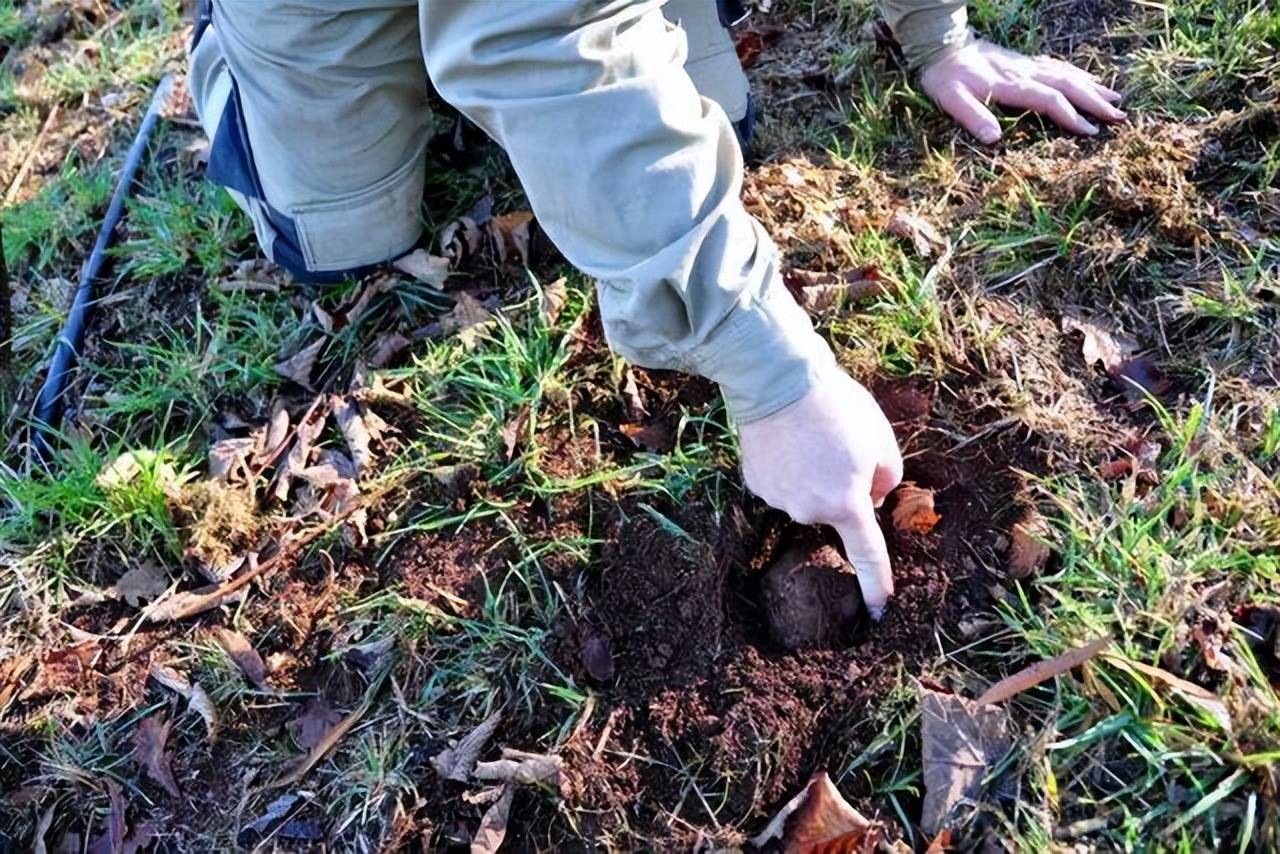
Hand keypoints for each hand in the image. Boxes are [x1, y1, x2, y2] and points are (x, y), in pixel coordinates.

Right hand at [739, 369, 903, 617]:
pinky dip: (789, 468)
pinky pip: (782, 483)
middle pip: (834, 512)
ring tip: (812, 437)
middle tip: (843, 448)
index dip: (876, 584)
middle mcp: (809, 511)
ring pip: (807, 497)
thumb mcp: (882, 440)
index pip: (867, 556)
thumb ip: (886, 479)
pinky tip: (788, 439)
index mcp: (846, 505)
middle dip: (843, 490)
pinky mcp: (755, 482)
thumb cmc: (837, 408)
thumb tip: (871, 499)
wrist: (778, 379)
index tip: (880, 610)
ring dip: (814, 478)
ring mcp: (777, 498)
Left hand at [921, 39, 1125, 143]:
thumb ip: (973, 116)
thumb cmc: (944, 77)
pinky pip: (1058, 67)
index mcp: (1011, 84)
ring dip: (1092, 87)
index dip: (1071, 116)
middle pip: (1067, 85)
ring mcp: (1027, 65)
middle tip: (1119, 117)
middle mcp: (1025, 72)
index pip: (1049, 99)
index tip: (1092, 131)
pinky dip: (1078, 75)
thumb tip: (994, 140)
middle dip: (1094, 102)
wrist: (942, 46)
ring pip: (1067, 74)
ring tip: (1116, 99)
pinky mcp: (1025, 62)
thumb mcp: (951, 99)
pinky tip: (1090, 80)